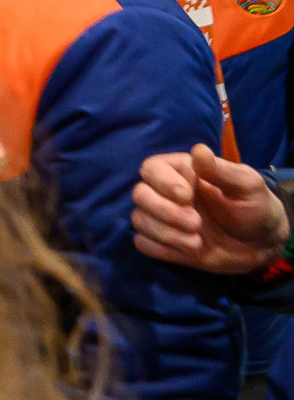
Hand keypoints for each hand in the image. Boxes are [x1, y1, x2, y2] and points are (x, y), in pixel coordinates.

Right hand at [133, 144, 286, 274]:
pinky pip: (143, 243)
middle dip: (165, 212)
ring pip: (139, 220)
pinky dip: (160, 248)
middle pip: (140, 194)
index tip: (186, 196)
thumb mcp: (247, 185)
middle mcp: (166, 193)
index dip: (162, 182)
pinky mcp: (163, 242)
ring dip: (166, 233)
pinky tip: (186, 249)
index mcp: (183, 172)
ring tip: (196, 241)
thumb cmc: (255, 207)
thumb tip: (199, 150)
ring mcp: (163, 219)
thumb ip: (222, 170)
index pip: (151, 168)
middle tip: (196, 223)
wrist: (261, 244)